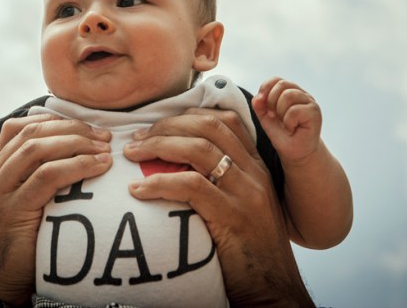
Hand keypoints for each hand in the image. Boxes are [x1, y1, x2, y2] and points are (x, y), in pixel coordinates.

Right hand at [0, 114, 112, 305]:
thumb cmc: (18, 254)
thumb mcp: (22, 212)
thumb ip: (36, 187)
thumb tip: (76, 163)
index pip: (18, 129)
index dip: (53, 122)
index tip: (84, 127)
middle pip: (30, 134)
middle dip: (71, 129)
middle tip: (103, 136)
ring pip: (37, 150)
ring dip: (77, 144)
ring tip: (105, 149)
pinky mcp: (11, 212)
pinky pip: (46, 177)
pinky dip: (76, 166)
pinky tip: (99, 166)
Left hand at [123, 108, 314, 306]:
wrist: (274, 291)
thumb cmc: (251, 253)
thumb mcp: (242, 207)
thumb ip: (220, 183)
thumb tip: (175, 167)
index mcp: (257, 167)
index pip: (225, 121)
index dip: (187, 116)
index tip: (157, 125)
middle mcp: (254, 173)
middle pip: (208, 127)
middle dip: (166, 126)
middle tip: (136, 138)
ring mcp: (246, 193)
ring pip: (198, 149)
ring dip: (157, 146)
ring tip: (132, 154)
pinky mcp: (233, 217)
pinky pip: (191, 186)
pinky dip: (159, 183)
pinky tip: (138, 190)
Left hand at [252, 77, 321, 164]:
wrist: (295, 153)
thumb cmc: (282, 134)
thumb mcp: (265, 118)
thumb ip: (259, 105)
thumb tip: (257, 97)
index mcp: (290, 92)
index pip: (276, 79)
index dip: (265, 88)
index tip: (260, 102)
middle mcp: (302, 94)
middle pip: (281, 85)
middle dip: (271, 102)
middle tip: (274, 116)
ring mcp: (310, 102)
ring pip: (288, 96)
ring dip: (280, 113)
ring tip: (285, 124)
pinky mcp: (315, 112)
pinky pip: (294, 110)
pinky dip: (288, 122)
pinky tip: (292, 129)